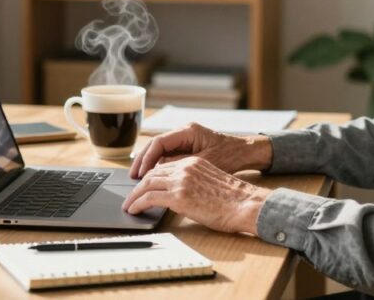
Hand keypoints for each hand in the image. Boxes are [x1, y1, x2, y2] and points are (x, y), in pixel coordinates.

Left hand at [122, 156, 271, 233]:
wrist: (245, 204)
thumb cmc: (234, 200)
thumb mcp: (212, 183)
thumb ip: (194, 183)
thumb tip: (182, 196)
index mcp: (194, 162)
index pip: (164, 166)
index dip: (151, 177)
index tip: (143, 186)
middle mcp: (185, 167)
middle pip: (152, 173)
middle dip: (138, 185)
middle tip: (130, 196)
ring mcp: (181, 181)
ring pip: (146, 184)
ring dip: (134, 195)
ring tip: (128, 205)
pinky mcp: (178, 196)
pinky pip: (148, 197)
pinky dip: (137, 203)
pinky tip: (133, 210)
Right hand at [129, 122, 272, 178]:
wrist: (246, 152)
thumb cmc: (230, 156)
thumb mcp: (204, 163)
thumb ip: (181, 165)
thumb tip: (159, 172)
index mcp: (188, 131)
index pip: (160, 142)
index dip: (148, 158)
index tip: (140, 173)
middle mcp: (184, 131)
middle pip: (155, 144)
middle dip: (143, 160)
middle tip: (133, 176)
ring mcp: (184, 138)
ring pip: (159, 149)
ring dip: (149, 163)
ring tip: (137, 179)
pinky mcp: (186, 146)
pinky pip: (167, 154)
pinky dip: (158, 165)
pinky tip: (151, 177)